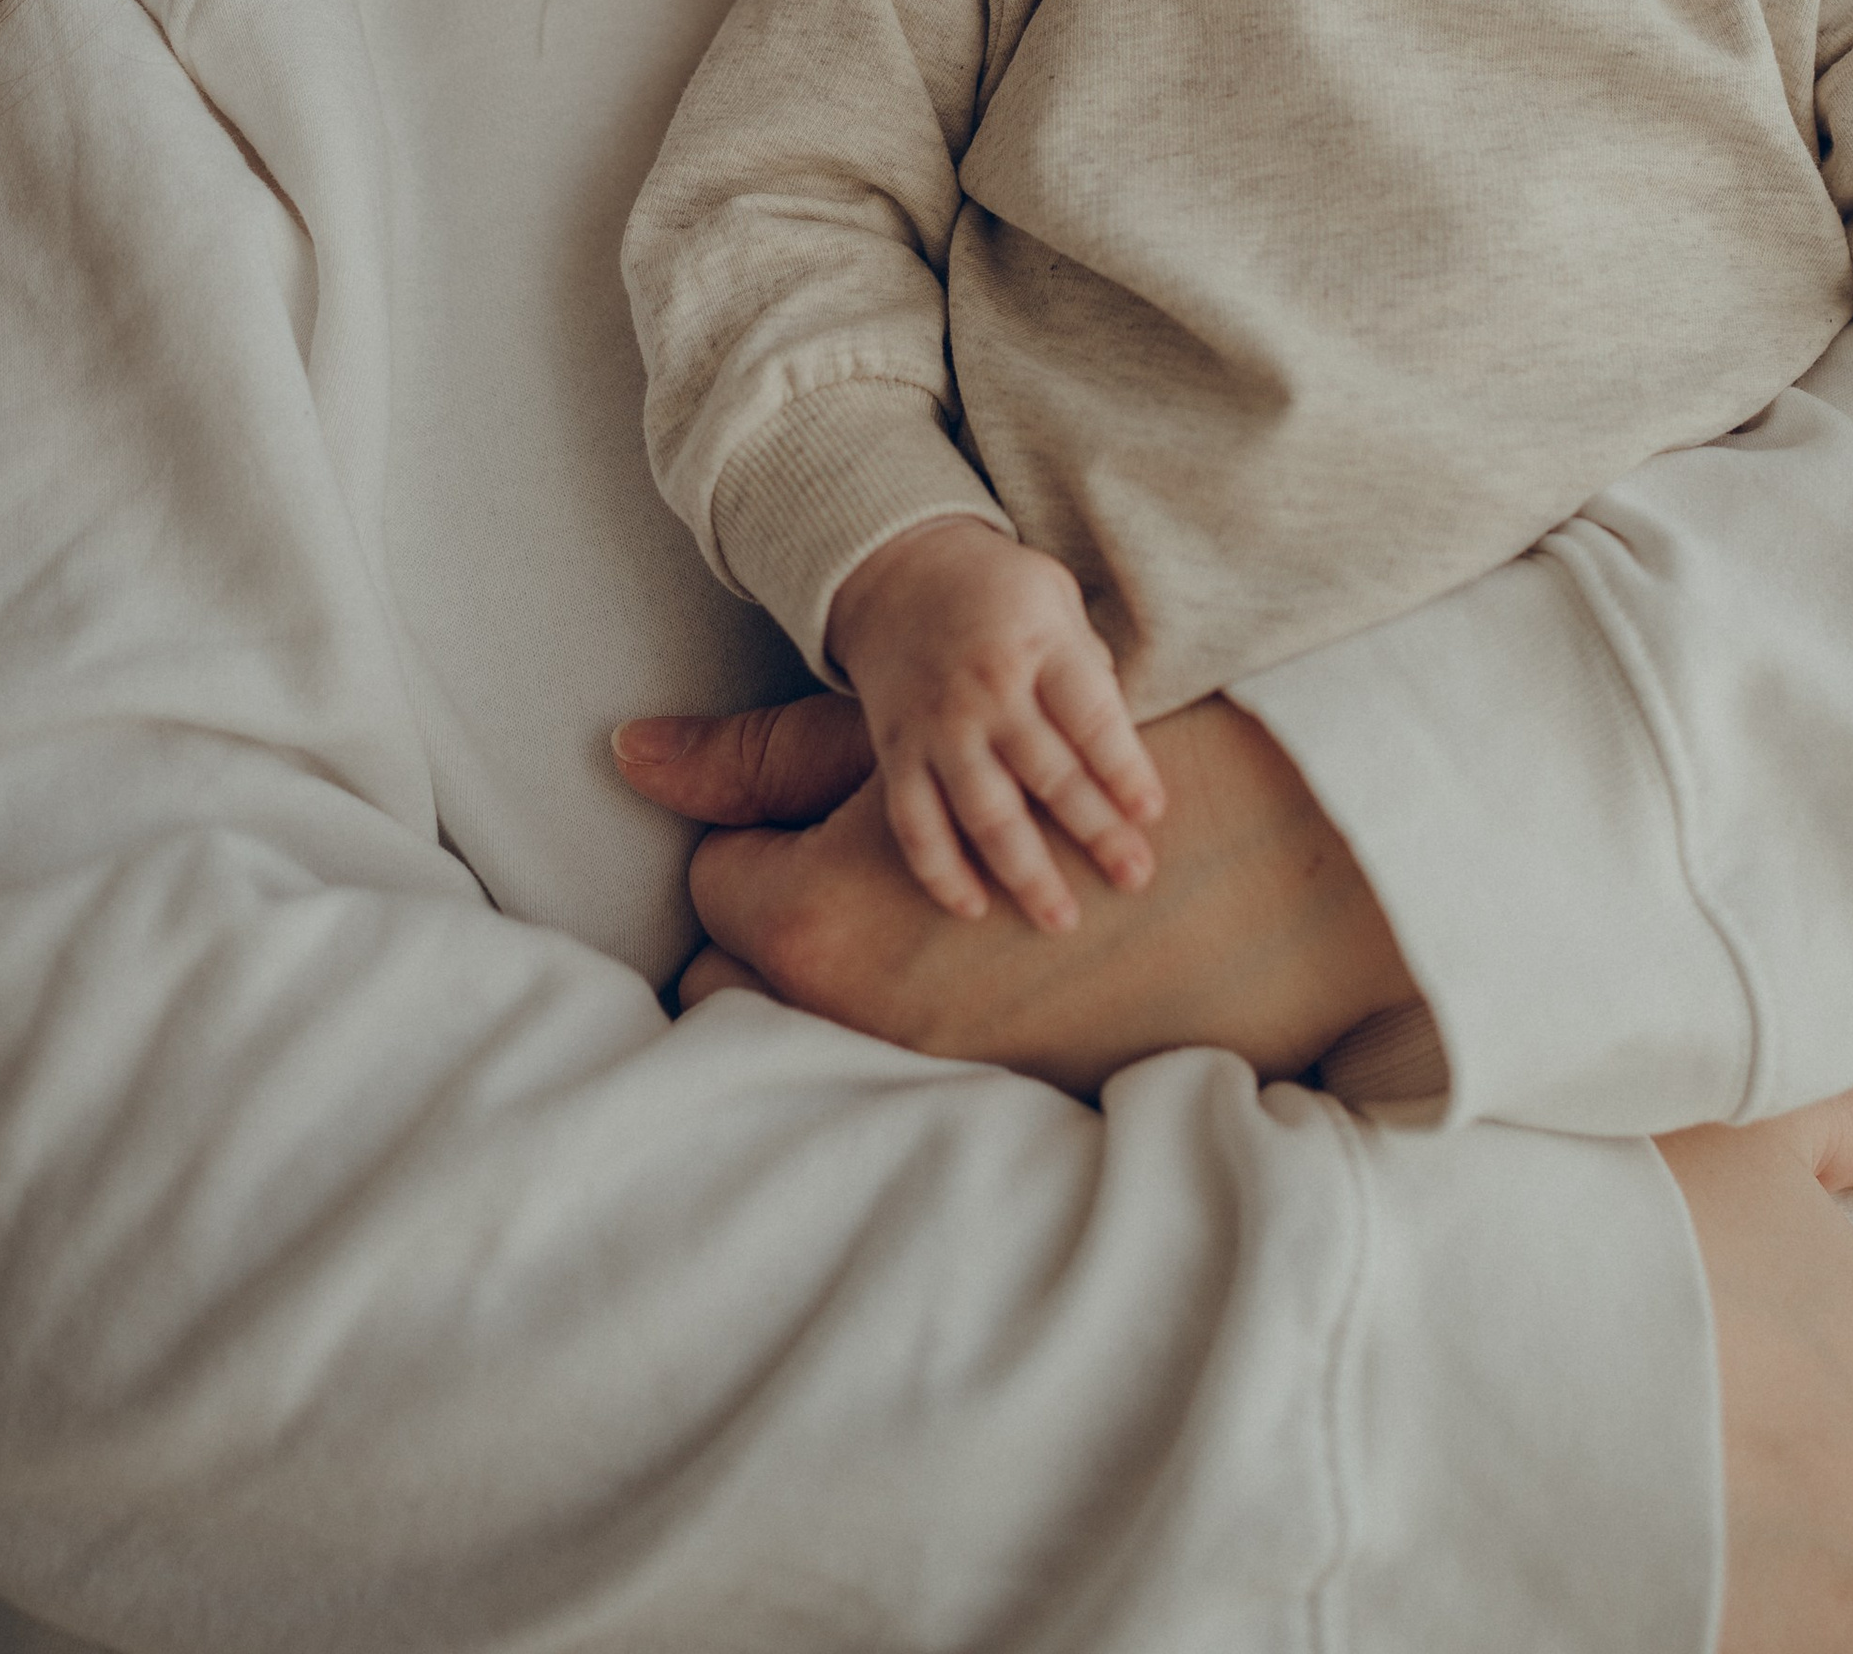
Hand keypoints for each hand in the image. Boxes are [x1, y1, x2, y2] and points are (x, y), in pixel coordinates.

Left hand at [615, 690, 1416, 1092]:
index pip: (710, 891)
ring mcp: (909, 1069)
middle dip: (780, 932)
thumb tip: (623, 751)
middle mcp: (843, 1010)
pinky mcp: (979, 1105)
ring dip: (855, 976)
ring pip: (820, 1034)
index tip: (804, 823)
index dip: (754, 841)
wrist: (1230, 846)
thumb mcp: (889, 747)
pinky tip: (964, 967)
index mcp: (804, 915)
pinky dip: (922, 1019)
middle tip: (838, 882)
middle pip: (742, 988)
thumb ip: (754, 760)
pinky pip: (906, 1070)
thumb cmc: (1024, 757)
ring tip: (894, 926)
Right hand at [827, 520, 1165, 932]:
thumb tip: (1123, 739)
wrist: (897, 570)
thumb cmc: (999, 589)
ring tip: (1062, 918)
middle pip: (1048, 774)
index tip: (1152, 813)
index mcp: (1038, 645)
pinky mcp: (897, 753)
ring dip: (1024, 871)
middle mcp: (987, 691)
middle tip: (1135, 877)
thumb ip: (1089, 664)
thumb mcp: (1056, 596)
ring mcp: (938, 727)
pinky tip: (972, 909)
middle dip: (1095, 831)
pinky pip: (914, 823)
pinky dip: (939, 871)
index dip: (1123, 767)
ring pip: (984, 812)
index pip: (1090, 715)